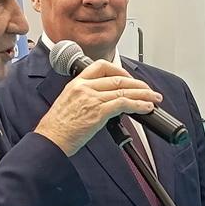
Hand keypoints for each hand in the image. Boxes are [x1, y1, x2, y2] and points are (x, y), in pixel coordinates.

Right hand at [35, 60, 161, 155]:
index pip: (101, 66)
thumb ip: (85, 96)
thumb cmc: (57, 126)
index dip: (119, 70)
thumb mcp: (68, 102)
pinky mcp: (98, 112)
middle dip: (138, 84)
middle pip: (118, 79)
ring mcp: (92, 99)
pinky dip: (138, 105)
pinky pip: (123, 104)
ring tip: (154, 98)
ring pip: (124, 90)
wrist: (50, 139)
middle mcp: (85, 87)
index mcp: (76, 83)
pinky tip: (145, 108)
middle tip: (149, 90)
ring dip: (143, 94)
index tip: (128, 77)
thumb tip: (104, 100)